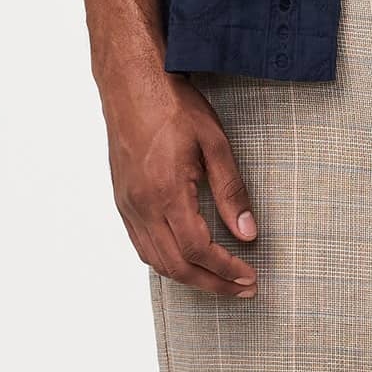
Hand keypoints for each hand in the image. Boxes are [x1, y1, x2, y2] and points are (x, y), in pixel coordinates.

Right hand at [104, 70, 259, 296]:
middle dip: (212, 284)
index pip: (199, 250)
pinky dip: (165, 261)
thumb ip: (231, 192)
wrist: (130, 82)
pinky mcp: (122, 200)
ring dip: (189, 277)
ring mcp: (127, 205)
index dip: (226, 271)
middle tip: (242, 289)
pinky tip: (186, 260)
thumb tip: (247, 233)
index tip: (249, 278)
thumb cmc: (173, 106)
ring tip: (219, 280)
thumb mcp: (215, 144)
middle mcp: (142, 206)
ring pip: (155, 261)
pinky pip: (141, 245)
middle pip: (176, 266)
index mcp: (167, 192)